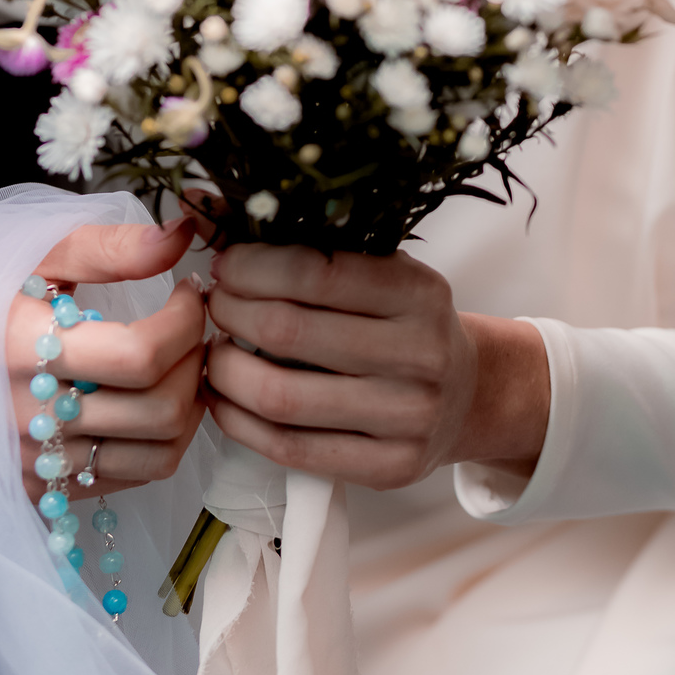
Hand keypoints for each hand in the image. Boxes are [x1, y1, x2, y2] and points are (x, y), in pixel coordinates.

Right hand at [8, 216, 205, 500]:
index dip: (186, 321)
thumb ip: (111, 247)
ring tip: (182, 362)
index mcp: (25, 350)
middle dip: (194, 360)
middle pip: (159, 409)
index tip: (190, 292)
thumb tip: (181, 234)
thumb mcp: (41, 256)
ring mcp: (39, 461)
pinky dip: (164, 438)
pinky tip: (157, 395)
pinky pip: (134, 476)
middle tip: (193, 327)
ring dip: (189, 403)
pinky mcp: (46, 488)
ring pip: (158, 453)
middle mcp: (30, 418)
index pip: (139, 355)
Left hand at [203, 243, 549, 490]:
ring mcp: (407, 417)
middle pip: (288, 332)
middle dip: (231, 312)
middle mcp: (420, 354)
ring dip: (225, 370)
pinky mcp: (388, 468)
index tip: (226, 263)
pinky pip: (289, 449)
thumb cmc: (407, 322)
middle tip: (215, 304)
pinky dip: (238, 422)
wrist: (469, 395)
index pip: (316, 271)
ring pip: (281, 397)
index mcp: (419, 292)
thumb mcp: (382, 272)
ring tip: (214, 350)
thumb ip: (311, 246)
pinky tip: (223, 397)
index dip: (253, 266)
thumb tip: (204, 207)